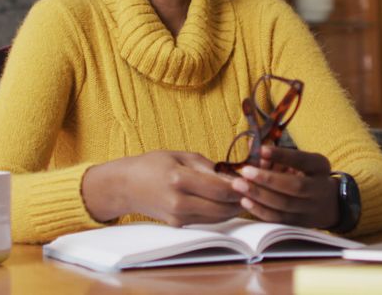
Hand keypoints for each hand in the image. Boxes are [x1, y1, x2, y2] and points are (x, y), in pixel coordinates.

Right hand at [82, 151, 242, 226]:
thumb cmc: (153, 165)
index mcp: (179, 179)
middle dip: (240, 200)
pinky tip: (228, 203)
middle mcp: (179, 202)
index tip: (252, 180)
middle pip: (221, 207)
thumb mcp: (180, 156)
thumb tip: (233, 175)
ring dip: (233, 208)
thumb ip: (207, 166)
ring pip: (217, 217)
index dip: (239, 187)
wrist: (127, 186)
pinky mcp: (178, 225)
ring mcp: (178, 217)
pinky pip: (207, 221)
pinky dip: (220, 213)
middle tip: (254, 190)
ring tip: (245, 196)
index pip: (219, 189)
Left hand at [231, 145, 337, 228]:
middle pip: (294, 186)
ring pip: (284, 204)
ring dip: (259, 195)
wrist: (329, 204)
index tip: (260, 149)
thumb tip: (252, 144)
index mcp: (319, 167)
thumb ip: (279, 155)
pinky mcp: (299, 223)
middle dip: (268, 179)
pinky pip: (278, 219)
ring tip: (239, 185)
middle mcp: (318, 188)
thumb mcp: (303, 161)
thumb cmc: (308, 176)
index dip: (282, 155)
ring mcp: (310, 208)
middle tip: (245, 171)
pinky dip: (260, 210)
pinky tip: (245, 200)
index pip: (302, 160)